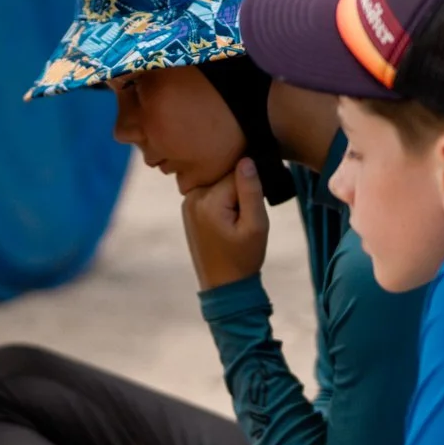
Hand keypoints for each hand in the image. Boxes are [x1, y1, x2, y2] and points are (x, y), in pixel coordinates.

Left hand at [181, 158, 270, 289]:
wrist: (223, 285)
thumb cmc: (243, 257)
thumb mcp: (256, 225)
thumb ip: (251, 191)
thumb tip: (245, 159)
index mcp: (208, 201)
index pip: (238, 173)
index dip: (253, 187)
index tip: (253, 209)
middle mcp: (192, 197)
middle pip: (225, 176)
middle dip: (240, 190)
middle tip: (245, 217)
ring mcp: (187, 202)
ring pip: (219, 183)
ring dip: (232, 195)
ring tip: (236, 221)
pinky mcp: (188, 208)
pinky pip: (211, 192)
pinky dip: (222, 200)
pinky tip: (227, 220)